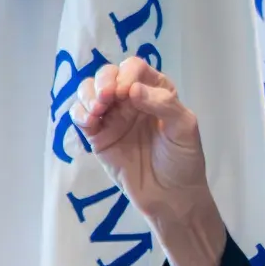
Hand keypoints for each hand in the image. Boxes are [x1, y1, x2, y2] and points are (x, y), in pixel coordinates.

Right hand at [70, 58, 212, 222]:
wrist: (171, 196)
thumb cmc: (183, 160)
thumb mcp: (185, 128)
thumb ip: (163, 104)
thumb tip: (132, 89)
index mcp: (155, 91)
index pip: (135, 68)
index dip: (128, 73)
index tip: (128, 92)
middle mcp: (131, 100)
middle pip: (108, 75)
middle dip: (103, 80)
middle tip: (107, 97)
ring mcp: (112, 117)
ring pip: (89, 91)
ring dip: (88, 94)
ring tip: (97, 110)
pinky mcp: (97, 136)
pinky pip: (80, 116)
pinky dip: (79, 113)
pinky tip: (90, 121)